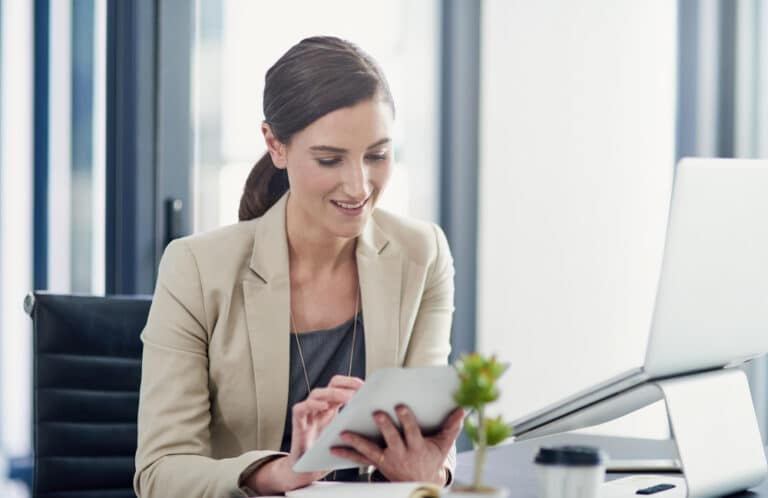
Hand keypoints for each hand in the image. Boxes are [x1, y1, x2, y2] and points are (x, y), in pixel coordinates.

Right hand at [246, 375, 363, 493]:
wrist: (309, 468)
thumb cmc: (327, 451)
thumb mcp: (346, 434)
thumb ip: (356, 424)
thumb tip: (379, 418)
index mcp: (332, 406)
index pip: (341, 385)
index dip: (352, 382)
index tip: (366, 386)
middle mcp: (320, 405)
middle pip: (331, 385)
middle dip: (347, 384)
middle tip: (361, 389)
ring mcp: (308, 411)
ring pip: (318, 393)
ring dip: (334, 393)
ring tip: (348, 398)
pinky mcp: (298, 421)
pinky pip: (301, 408)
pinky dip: (312, 405)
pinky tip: (324, 406)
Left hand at [330, 405, 464, 485]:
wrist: (419, 484)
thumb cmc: (431, 459)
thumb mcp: (443, 445)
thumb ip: (452, 426)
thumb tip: (463, 409)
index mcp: (417, 447)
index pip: (412, 432)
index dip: (407, 420)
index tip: (401, 406)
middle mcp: (401, 454)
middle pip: (391, 439)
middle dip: (384, 426)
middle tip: (376, 412)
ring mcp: (387, 460)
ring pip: (370, 451)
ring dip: (356, 441)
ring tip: (343, 432)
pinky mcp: (376, 464)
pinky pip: (359, 459)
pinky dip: (346, 454)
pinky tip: (333, 447)